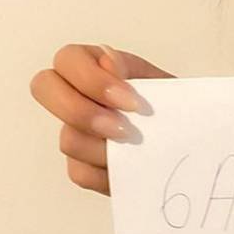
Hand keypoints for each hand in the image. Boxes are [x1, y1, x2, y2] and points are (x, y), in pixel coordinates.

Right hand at [30, 44, 173, 194]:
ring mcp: (75, 129)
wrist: (189, 140)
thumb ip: (134, 70)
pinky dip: (108, 173)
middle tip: (122, 129)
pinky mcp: (81, 164)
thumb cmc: (174, 107)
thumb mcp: (163, 82)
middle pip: (44, 88)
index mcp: (97, 64)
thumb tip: (109, 60)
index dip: (93, 80)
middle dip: (83, 112)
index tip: (132, 102)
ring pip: (67, 138)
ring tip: (136, 148)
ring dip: (104, 147)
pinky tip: (132, 167)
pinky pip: (80, 172)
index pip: (68, 59)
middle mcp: (78, 93)